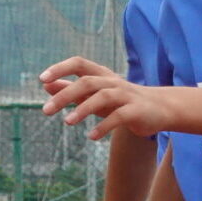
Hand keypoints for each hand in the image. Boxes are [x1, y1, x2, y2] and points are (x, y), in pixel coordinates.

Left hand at [41, 72, 162, 140]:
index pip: (79, 63)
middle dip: (65, 95)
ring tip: (67, 122)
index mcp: (102, 75)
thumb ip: (72, 89)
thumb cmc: (122, 101)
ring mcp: (126, 96)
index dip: (60, 68)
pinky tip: (91, 136)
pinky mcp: (136, 112)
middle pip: (87, 82)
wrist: (160, 109)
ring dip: (83, 109)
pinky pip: (118, 117)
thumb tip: (46, 85)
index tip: (42, 80)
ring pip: (102, 97)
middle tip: (46, 111)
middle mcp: (113, 82)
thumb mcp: (96, 94)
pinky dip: (104, 126)